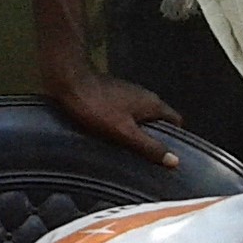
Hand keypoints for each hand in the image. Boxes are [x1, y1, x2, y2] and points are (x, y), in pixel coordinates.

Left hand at [43, 62, 181, 166]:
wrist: (67, 81)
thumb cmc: (96, 107)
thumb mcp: (124, 132)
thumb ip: (149, 146)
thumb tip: (175, 161)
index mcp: (153, 103)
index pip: (175, 120)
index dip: (175, 138)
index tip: (167, 154)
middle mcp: (143, 95)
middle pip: (157, 119)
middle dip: (154, 137)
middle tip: (147, 157)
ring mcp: (126, 92)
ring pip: (139, 116)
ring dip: (135, 130)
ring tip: (127, 150)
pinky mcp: (109, 93)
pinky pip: (123, 112)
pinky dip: (121, 123)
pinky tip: (110, 135)